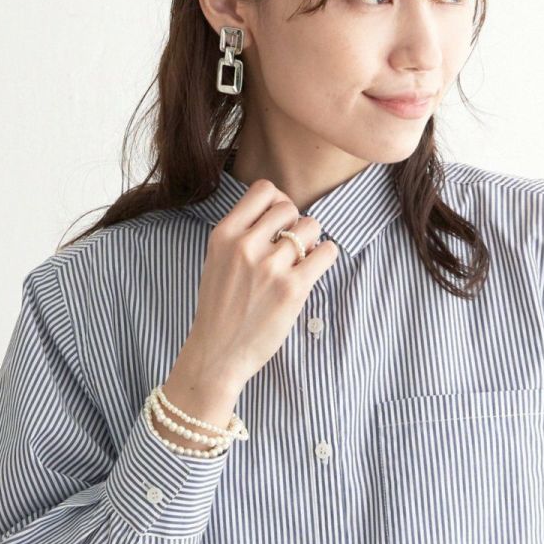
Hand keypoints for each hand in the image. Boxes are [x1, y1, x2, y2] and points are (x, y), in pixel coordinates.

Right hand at [188, 178, 339, 386]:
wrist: (217, 354)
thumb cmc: (221, 310)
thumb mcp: (217, 261)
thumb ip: (242, 234)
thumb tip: (283, 213)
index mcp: (224, 235)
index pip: (263, 190)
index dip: (277, 202)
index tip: (278, 223)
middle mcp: (245, 245)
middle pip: (290, 207)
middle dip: (295, 225)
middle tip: (290, 250)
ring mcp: (269, 266)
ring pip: (310, 227)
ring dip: (311, 242)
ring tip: (300, 262)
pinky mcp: (292, 288)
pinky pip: (326, 252)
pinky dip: (326, 257)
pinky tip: (313, 271)